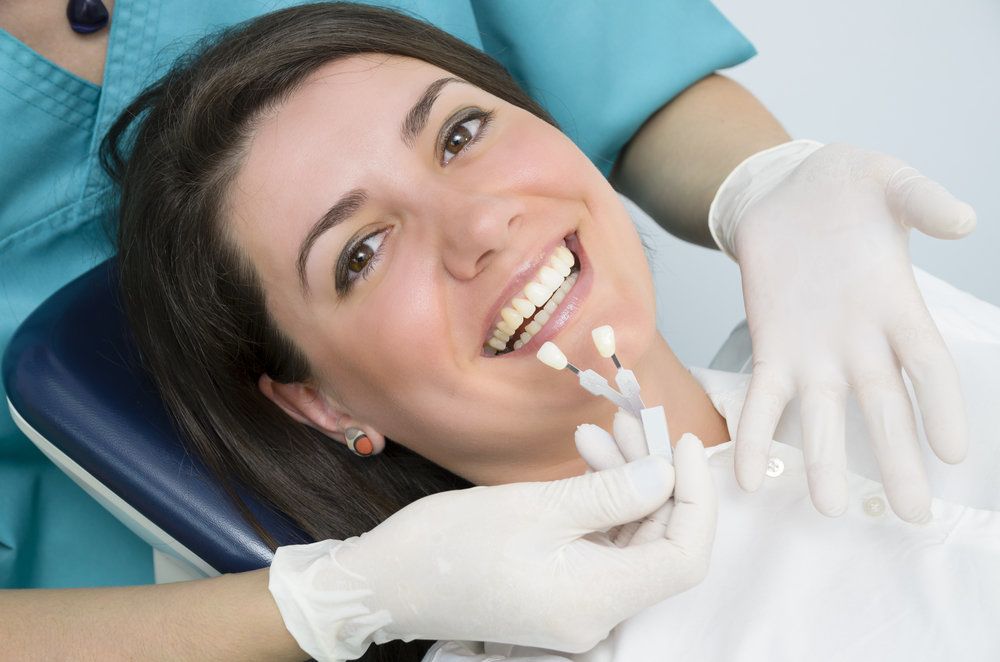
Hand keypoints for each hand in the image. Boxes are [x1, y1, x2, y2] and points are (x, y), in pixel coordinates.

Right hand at [268, 451, 714, 660]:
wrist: (387, 582)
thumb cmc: (451, 544)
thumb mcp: (536, 507)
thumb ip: (612, 493)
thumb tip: (667, 474)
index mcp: (597, 599)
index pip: (684, 555)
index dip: (696, 497)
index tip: (685, 443)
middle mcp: (596, 613)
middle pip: (657, 544)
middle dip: (656, 478)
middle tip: (636, 421)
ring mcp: (577, 606)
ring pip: (628, 540)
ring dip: (625, 484)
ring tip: (601, 431)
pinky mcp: (559, 591)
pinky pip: (599, 546)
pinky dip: (600, 503)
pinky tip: (584, 459)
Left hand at [711, 140, 975, 521]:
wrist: (783, 190)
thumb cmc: (844, 187)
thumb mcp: (886, 180)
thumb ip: (922, 199)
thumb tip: (962, 219)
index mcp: (898, 306)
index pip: (928, 365)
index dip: (942, 406)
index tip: (955, 453)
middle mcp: (861, 341)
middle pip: (884, 409)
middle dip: (897, 459)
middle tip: (911, 512)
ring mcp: (814, 350)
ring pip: (824, 415)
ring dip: (824, 460)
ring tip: (827, 507)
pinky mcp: (771, 347)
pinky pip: (763, 398)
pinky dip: (756, 435)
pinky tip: (748, 475)